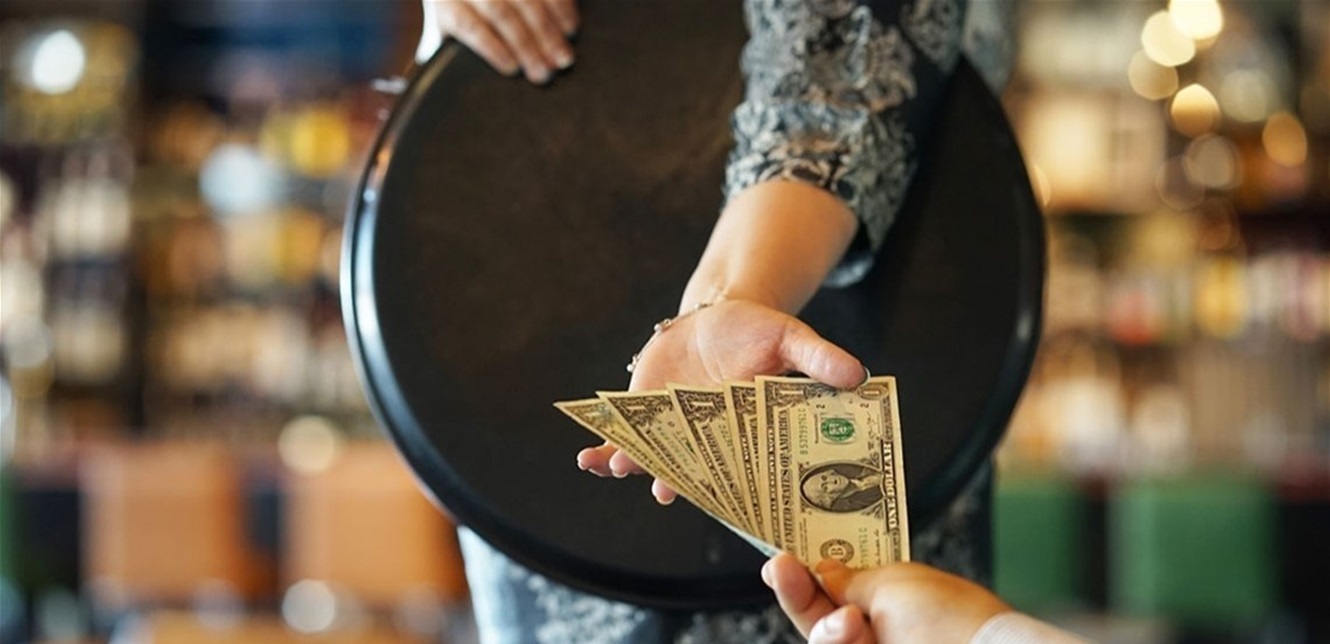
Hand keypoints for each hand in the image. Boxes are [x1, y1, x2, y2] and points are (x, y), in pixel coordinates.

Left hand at [423, 0, 577, 83]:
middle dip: (526, 43)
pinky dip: (562, 4)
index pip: (466, 23)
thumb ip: (443, 60)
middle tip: (547, 72)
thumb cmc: (459, 11)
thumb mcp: (444, 32)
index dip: (490, 46)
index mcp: (446, 2)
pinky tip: (572, 26)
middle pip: (499, 11)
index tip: (512, 70)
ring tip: (565, 57)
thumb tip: (433, 103)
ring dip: (548, 28)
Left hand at [575, 299, 866, 503]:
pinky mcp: (644, 417)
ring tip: (618, 465)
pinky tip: (586, 458)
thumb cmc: (760, 332)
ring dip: (635, 465)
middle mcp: (708, 441)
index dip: (732, 485)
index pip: (742, 466)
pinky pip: (621, 440)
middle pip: (693, 468)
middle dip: (677, 480)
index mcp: (748, 431)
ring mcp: (673, 432)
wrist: (716, 319)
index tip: (723, 498)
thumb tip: (859, 375)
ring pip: (654, 459)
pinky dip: (603, 450)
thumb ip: (818, 359)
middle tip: (664, 491)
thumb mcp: (792, 339)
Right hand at [762, 553, 1009, 643]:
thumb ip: (848, 579)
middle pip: (819, 618)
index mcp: (892, 601)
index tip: (781, 559)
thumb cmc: (951, 619)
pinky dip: (834, 642)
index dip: (806, 574)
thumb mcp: (893, 582)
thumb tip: (820, 570)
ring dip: (825, 631)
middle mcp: (881, 631)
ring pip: (822, 642)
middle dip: (797, 593)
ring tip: (849, 622)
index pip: (838, 588)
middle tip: (780, 568)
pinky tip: (850, 630)